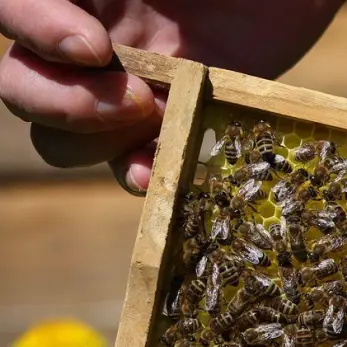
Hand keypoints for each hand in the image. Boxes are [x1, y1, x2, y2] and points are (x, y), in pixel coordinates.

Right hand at [0, 0, 343, 191]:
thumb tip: (95, 33)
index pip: (10, 9)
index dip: (32, 29)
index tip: (92, 47)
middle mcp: (82, 38)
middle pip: (21, 86)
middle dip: (61, 102)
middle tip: (135, 98)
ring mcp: (124, 88)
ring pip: (62, 137)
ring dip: (93, 142)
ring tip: (155, 119)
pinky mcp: (172, 125)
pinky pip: (131, 164)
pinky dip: (136, 173)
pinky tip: (153, 173)